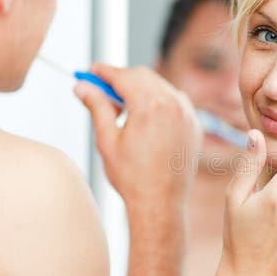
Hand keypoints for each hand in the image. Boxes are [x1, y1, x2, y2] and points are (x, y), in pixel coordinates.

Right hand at [74, 63, 201, 212]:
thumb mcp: (107, 140)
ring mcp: (187, 114)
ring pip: (160, 85)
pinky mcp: (194, 124)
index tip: (90, 72)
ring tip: (121, 111)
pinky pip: (175, 100)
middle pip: (142, 75)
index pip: (123, 75)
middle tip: (101, 92)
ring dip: (139, 89)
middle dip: (120, 79)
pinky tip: (144, 118)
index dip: (103, 71)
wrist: (160, 204)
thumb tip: (82, 86)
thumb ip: (97, 106)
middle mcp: (173, 104)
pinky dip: (158, 100)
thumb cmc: (133, 178)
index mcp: (150, 106)